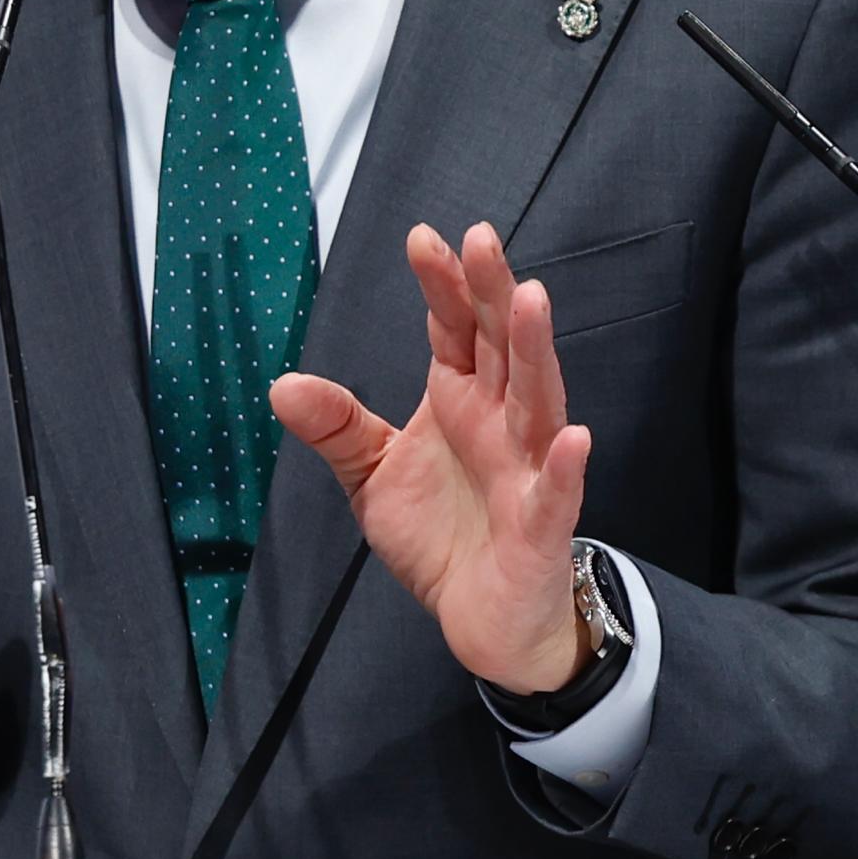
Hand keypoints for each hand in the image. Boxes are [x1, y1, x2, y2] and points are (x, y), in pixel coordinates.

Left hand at [266, 220, 592, 694]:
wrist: (482, 620)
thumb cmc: (440, 536)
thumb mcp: (374, 476)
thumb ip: (338, 428)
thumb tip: (284, 384)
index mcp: (462, 397)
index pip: (456, 328)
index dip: (444, 284)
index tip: (422, 238)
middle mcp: (500, 421)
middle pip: (502, 344)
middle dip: (493, 291)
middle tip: (482, 239)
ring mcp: (528, 468)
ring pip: (538, 399)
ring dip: (536, 351)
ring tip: (531, 300)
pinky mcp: (542, 525)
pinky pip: (557, 493)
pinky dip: (567, 467)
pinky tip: (573, 437)